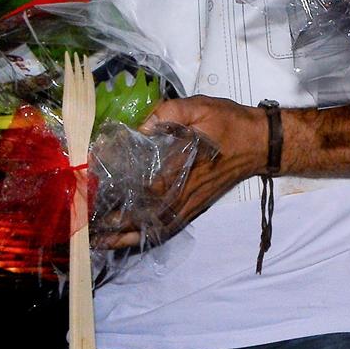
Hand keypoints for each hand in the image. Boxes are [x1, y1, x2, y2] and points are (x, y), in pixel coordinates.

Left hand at [97, 96, 248, 247]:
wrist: (262, 141)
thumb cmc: (231, 123)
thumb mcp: (202, 107)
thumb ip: (170, 111)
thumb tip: (141, 125)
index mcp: (185, 170)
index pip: (146, 190)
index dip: (119, 198)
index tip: (94, 200)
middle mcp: (186, 193)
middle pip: (147, 218)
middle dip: (116, 226)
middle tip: (87, 229)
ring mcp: (192, 203)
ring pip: (157, 227)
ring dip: (128, 237)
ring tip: (101, 241)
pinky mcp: (196, 205)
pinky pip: (169, 226)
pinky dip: (148, 235)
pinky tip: (131, 237)